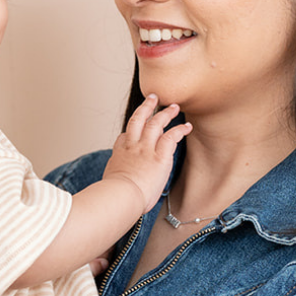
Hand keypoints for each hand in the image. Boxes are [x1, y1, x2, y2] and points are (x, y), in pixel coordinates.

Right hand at [103, 94, 191, 212]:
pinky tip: (186, 126)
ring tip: (174, 106)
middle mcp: (132, 147)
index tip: (134, 131)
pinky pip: (171, 137)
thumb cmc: (115, 197)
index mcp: (119, 155)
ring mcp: (145, 149)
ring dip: (165, 113)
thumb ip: (114, 182)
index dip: (130, 132)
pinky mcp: (159, 156)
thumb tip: (113, 190)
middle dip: (146, 107)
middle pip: (138, 120)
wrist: (120, 197)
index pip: (123, 138)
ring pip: (156, 123)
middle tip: (153, 97)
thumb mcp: (108, 185)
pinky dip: (180, 130)